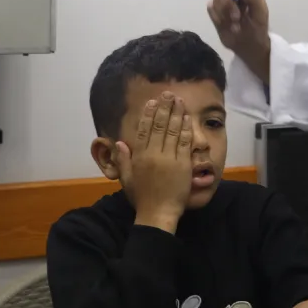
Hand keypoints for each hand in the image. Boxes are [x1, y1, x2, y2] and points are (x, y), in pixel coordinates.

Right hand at [119, 93, 194, 232]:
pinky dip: (186, 129)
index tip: (153, 102)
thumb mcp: (126, 179)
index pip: (144, 130)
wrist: (158, 213)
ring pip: (173, 131)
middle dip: (165, 108)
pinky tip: (187, 118)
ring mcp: (169, 158)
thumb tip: (119, 143)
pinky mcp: (183, 164)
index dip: (149, 114)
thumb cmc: (142, 198)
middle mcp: (153, 154)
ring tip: (179, 100)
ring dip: (177, 113)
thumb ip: (123, 160)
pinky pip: (184, 143)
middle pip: (160, 126)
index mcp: (139, 157)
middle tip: (169, 94)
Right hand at [207, 0, 271, 84]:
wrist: (248, 47)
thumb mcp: (260, 13)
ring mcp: (223, 1)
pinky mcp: (215, 11)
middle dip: (228, 2)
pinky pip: (211, 9)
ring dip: (226, 14)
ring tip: (236, 25)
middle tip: (237, 16)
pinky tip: (228, 26)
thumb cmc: (258, 28)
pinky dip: (220, 19)